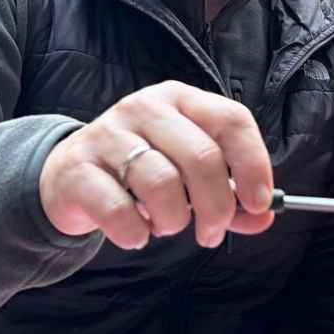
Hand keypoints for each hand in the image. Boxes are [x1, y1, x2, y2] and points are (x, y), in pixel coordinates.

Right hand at [39, 81, 274, 249]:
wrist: (68, 177)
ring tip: (165, 226)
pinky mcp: (77, 168)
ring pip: (162, 184)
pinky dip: (135, 233)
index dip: (254, 165)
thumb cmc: (140, 174)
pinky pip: (119, 210)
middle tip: (211, 233)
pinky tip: (135, 233)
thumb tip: (264, 217)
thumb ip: (229, 195)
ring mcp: (107, 134)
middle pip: (202, 157)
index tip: (260, 203)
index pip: (232, 120)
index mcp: (180, 100)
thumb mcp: (187, 175)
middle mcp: (145, 107)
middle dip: (217, 208)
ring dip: (173, 221)